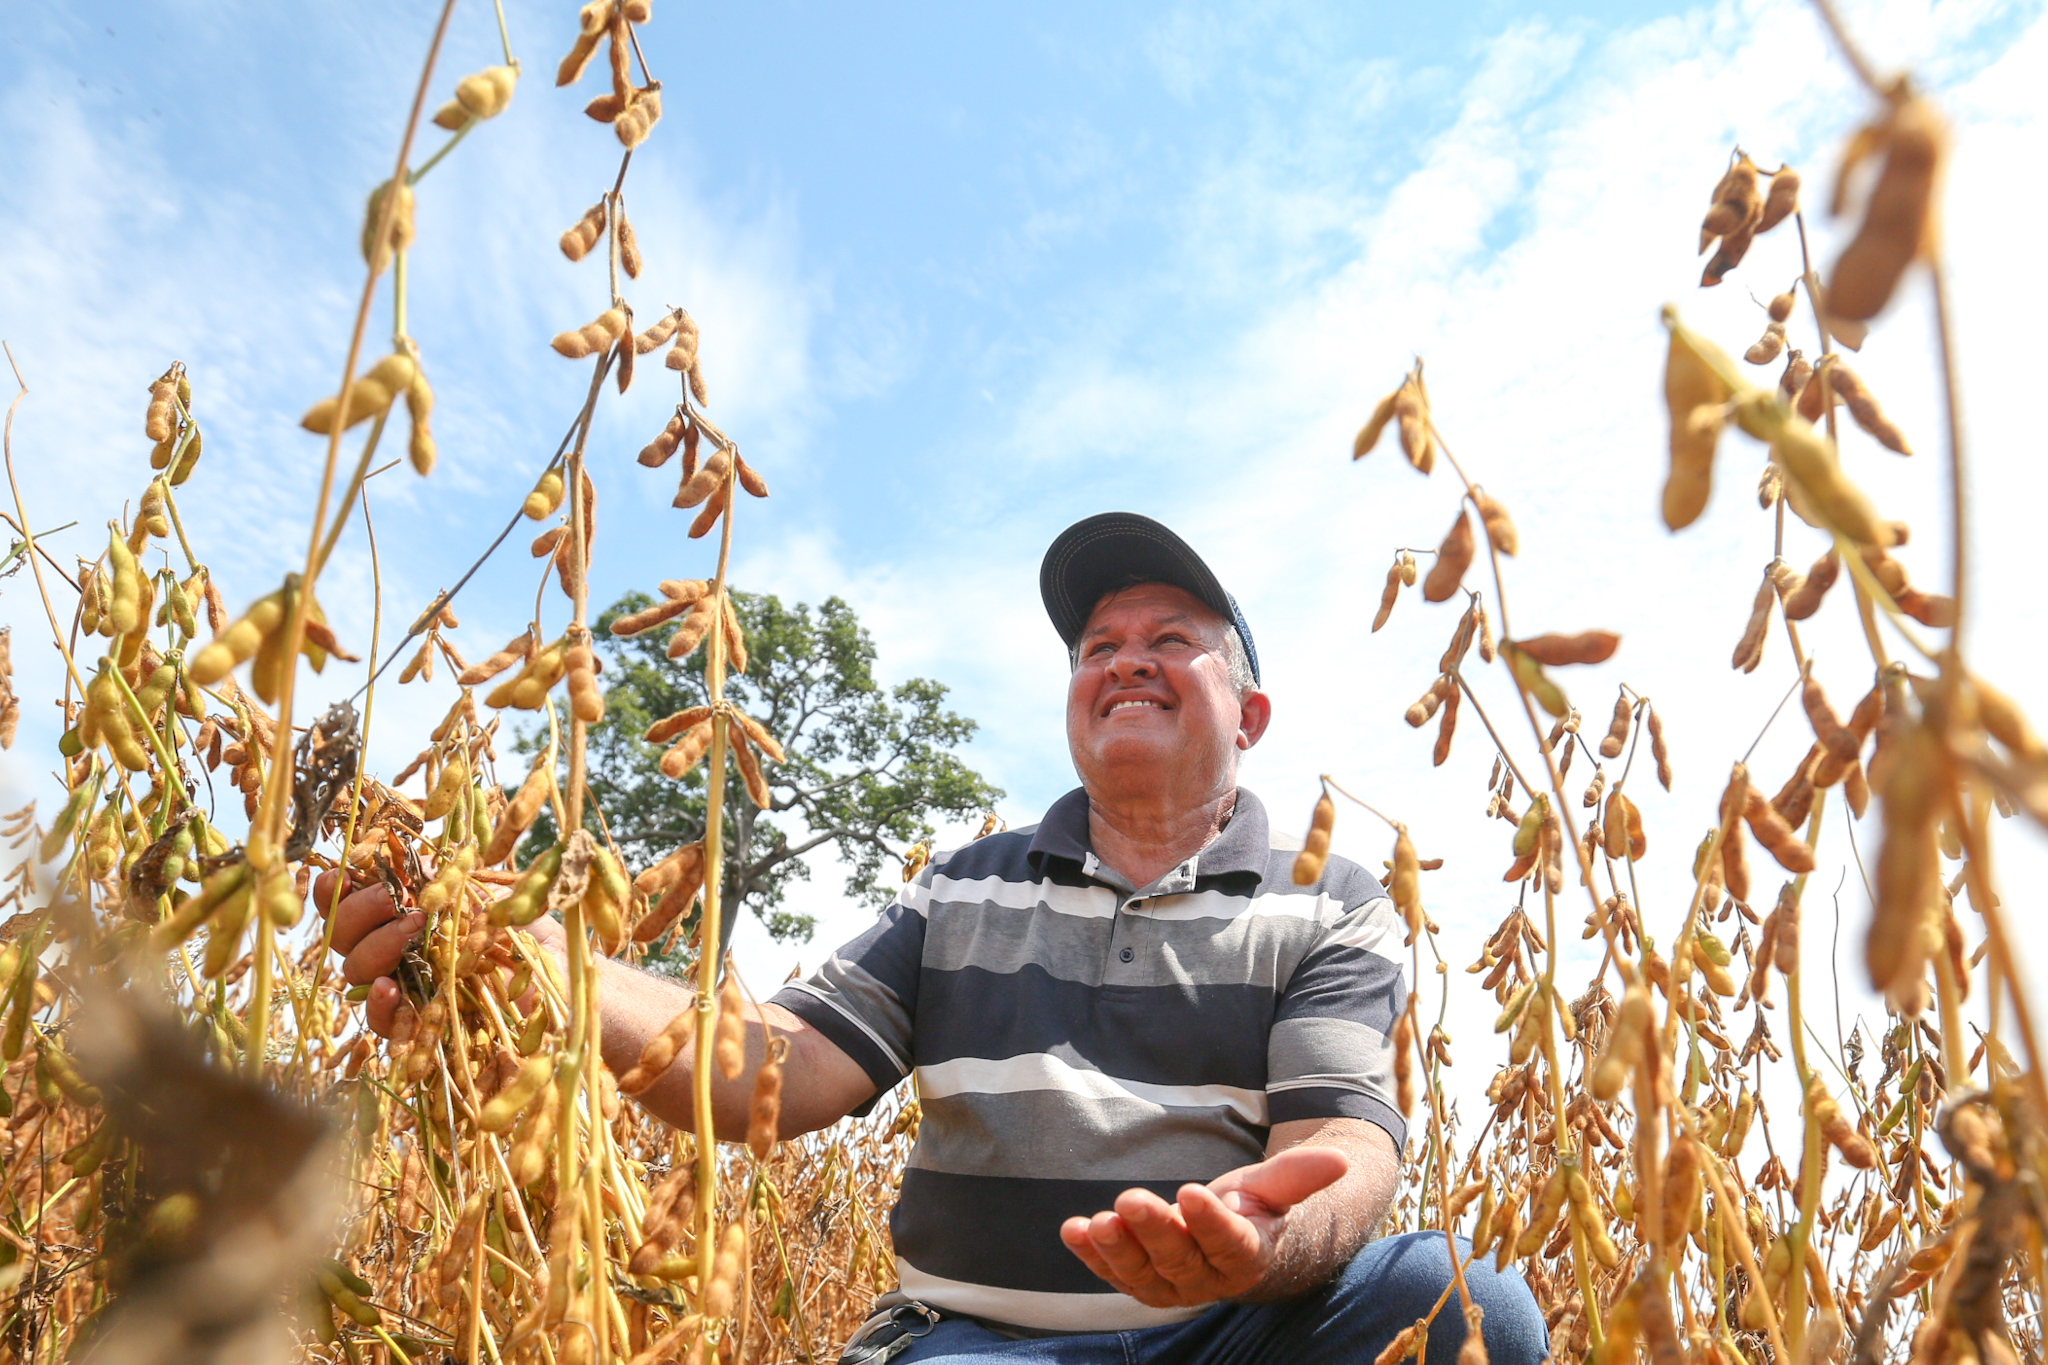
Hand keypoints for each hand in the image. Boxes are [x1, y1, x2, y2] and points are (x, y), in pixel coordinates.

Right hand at [312, 872, 557, 1037]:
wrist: (569, 982)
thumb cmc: (536, 933)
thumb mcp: (497, 895)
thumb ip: (452, 879)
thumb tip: (414, 859)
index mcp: (409, 911)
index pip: (350, 900)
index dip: (337, 889)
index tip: (346, 875)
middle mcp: (400, 948)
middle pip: (344, 935)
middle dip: (359, 913)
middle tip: (397, 902)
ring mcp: (408, 987)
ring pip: (356, 971)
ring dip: (374, 947)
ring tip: (412, 932)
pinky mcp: (422, 1028)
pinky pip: (382, 1022)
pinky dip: (378, 1005)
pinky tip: (389, 988)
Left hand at [1058, 1145, 1348, 1306]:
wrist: (1237, 1245)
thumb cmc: (1258, 1209)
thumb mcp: (1276, 1187)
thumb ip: (1300, 1174)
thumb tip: (1341, 1158)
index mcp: (1248, 1254)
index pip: (1230, 1243)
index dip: (1211, 1222)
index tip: (1192, 1191)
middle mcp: (1208, 1277)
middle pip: (1179, 1258)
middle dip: (1153, 1229)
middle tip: (1130, 1198)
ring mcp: (1171, 1284)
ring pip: (1143, 1274)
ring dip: (1116, 1250)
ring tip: (1094, 1222)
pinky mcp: (1141, 1279)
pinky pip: (1115, 1273)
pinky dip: (1090, 1256)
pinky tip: (1070, 1232)